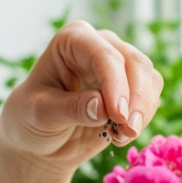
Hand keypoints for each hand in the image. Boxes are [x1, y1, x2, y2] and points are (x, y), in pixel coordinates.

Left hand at [0, 20, 163, 173]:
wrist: (39, 142)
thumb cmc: (30, 120)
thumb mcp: (40, 115)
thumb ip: (70, 109)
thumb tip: (102, 106)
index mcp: (72, 40)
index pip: (104, 54)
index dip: (115, 84)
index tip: (118, 115)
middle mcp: (100, 45)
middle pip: (134, 63)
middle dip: (136, 99)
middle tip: (128, 131)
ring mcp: (119, 65)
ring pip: (149, 79)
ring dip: (141, 112)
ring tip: (118, 136)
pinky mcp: (132, 88)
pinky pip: (151, 98)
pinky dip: (142, 119)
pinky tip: (120, 136)